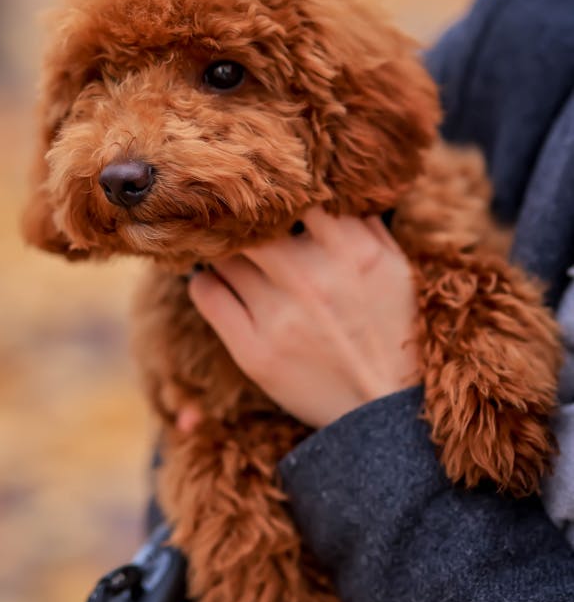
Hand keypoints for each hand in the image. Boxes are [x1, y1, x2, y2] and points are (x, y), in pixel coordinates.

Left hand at [186, 208, 418, 428]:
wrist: (383, 415)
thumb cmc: (393, 334)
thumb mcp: (397, 272)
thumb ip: (367, 226)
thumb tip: (336, 186)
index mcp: (351, 252)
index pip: (298, 193)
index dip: (279, 189)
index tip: (268, 191)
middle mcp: (311, 277)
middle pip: (252, 220)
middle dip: (242, 217)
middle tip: (229, 215)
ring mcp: (279, 315)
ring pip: (224, 254)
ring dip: (220, 249)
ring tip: (222, 250)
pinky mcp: (253, 351)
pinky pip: (207, 294)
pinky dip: (204, 281)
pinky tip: (214, 282)